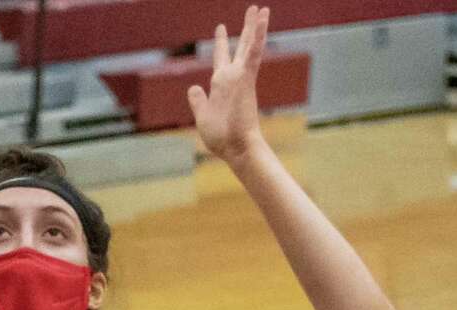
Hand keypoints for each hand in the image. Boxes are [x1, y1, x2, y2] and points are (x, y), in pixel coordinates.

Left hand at [188, 5, 269, 167]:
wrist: (235, 148)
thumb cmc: (220, 137)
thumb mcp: (203, 115)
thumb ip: (198, 100)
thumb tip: (193, 87)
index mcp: (221, 85)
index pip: (221, 58)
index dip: (221, 42)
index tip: (221, 27)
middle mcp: (232, 77)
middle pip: (240, 47)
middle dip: (245, 28)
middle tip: (252, 9)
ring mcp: (240, 77)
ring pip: (250, 46)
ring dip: (256, 26)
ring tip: (262, 8)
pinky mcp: (246, 78)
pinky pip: (254, 53)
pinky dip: (258, 36)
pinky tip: (263, 19)